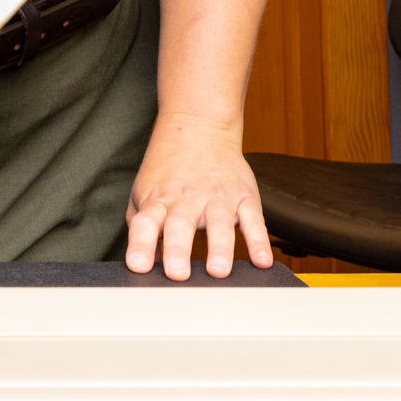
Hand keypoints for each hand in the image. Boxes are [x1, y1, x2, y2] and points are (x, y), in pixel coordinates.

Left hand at [124, 113, 271, 278]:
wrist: (198, 126)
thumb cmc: (168, 168)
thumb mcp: (143, 191)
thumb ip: (140, 226)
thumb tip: (142, 263)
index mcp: (159, 201)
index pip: (145, 224)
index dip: (140, 245)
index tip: (139, 266)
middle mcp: (186, 200)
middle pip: (180, 225)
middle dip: (178, 249)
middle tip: (177, 273)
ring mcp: (217, 197)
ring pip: (219, 224)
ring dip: (219, 248)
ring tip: (219, 270)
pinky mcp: (243, 196)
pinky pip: (253, 220)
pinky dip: (259, 241)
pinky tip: (262, 260)